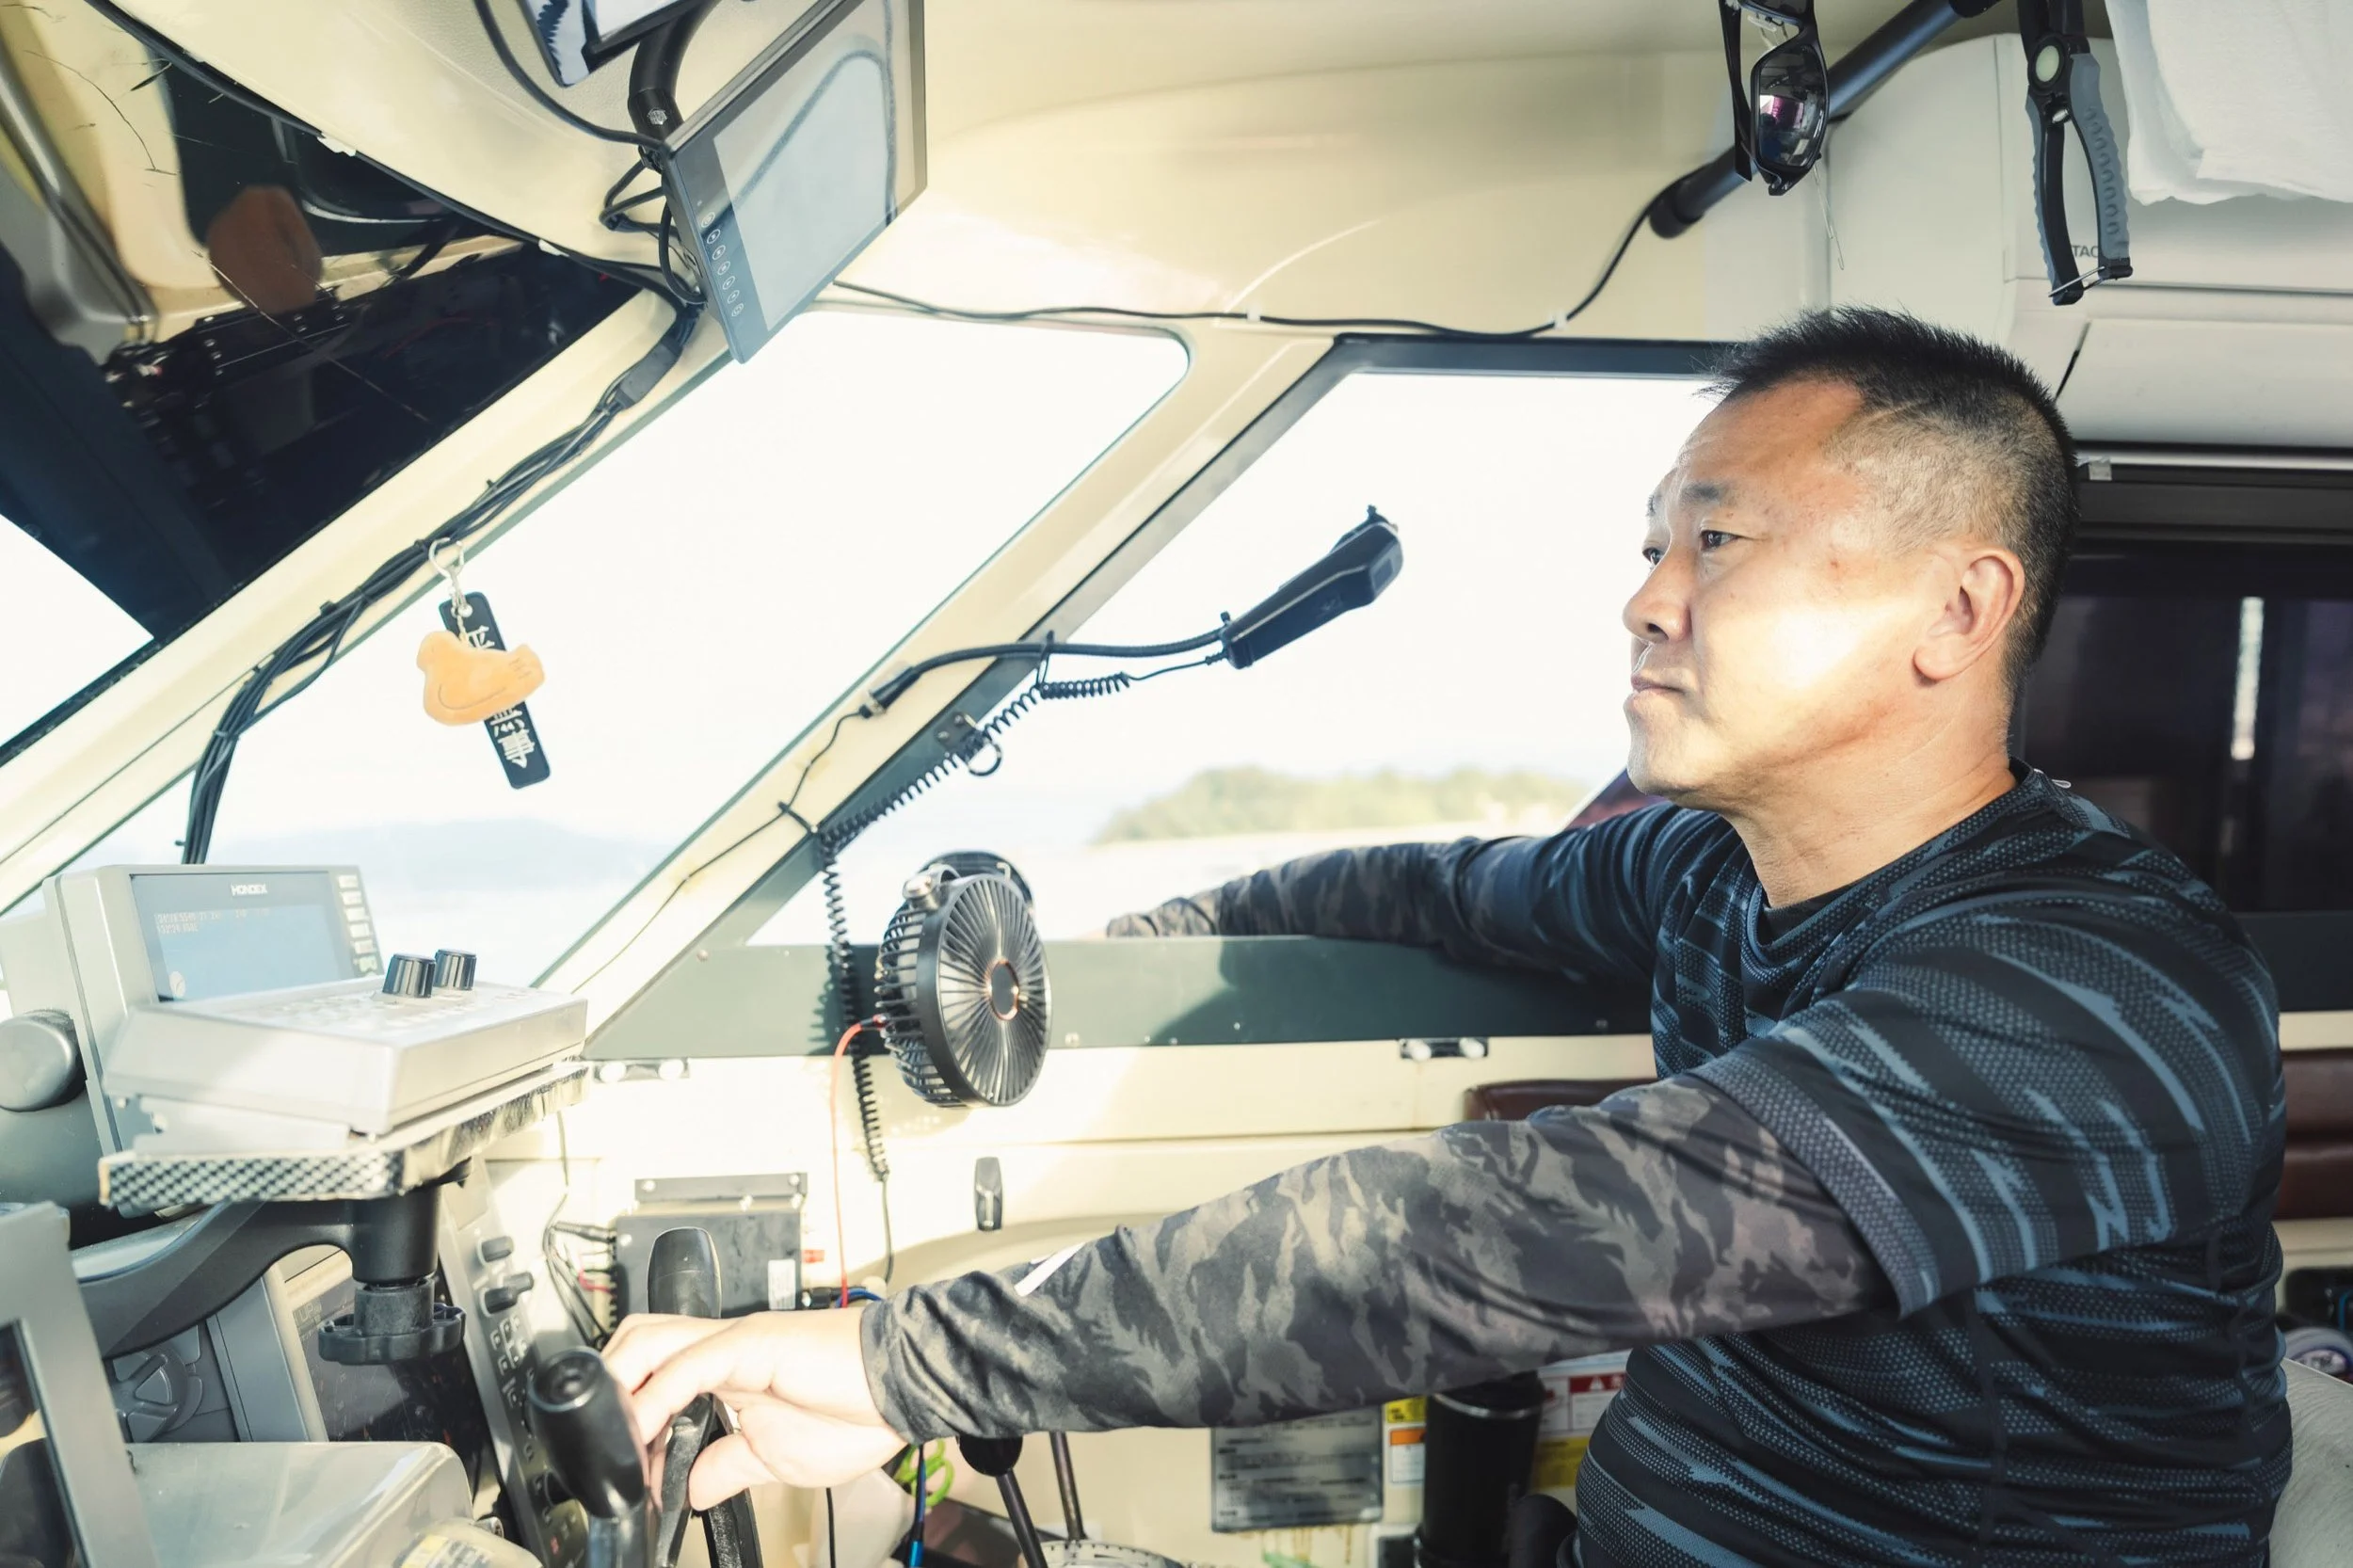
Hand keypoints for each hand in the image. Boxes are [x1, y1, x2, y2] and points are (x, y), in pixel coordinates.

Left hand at [604, 1308, 903, 1504]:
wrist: (907, 1387)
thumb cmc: (858, 1412)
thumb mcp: (773, 1460)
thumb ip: (725, 1468)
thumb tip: (688, 1492)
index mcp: (727, 1370)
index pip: (652, 1375)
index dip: (624, 1418)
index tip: (620, 1471)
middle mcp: (722, 1348)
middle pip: (636, 1342)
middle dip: (607, 1387)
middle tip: (602, 1444)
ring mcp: (734, 1341)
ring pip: (648, 1341)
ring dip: (619, 1386)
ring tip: (613, 1437)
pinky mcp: (751, 1343)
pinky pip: (687, 1365)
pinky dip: (654, 1399)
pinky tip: (643, 1431)